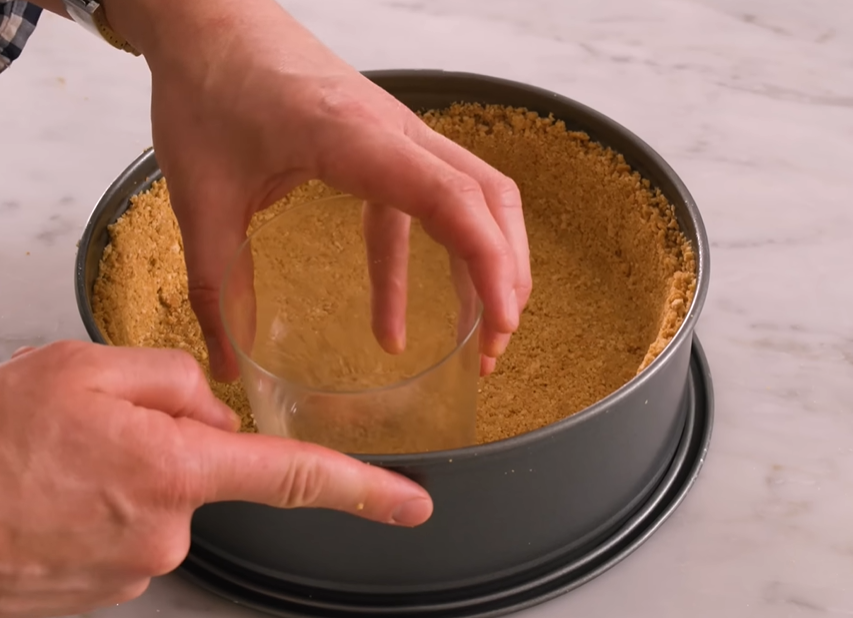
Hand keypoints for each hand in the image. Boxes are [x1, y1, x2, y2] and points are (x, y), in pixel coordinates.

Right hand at [0, 342, 431, 616]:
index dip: (362, 491)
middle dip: (173, 444)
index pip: (294, 477)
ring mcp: (136, 566)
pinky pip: (131, 530)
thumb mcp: (87, 369)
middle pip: (207, 469)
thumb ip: (176, 379)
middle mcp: (166, 529)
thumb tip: (215, 412)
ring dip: (130, 475)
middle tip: (94, 431)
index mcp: (176, 468)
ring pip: (163, 499)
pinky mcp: (107, 588)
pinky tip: (59, 492)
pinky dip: (107, 505)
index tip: (411, 505)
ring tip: (62, 464)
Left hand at [108, 0, 531, 380]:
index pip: (451, 195)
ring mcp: (395, 133)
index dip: (489, 260)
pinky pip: (424, 204)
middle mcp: (392, 130)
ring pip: (472, 196)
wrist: (208, 19)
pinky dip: (425, 261)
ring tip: (475, 337)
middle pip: (486, 197)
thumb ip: (214, 287)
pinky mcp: (383, 144)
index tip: (499, 323)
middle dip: (503, 274)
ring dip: (482, 264)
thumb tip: (228, 366)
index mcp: (352, 136)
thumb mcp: (201, 198)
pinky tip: (395, 318)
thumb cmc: (205, 90)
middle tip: (493, 346)